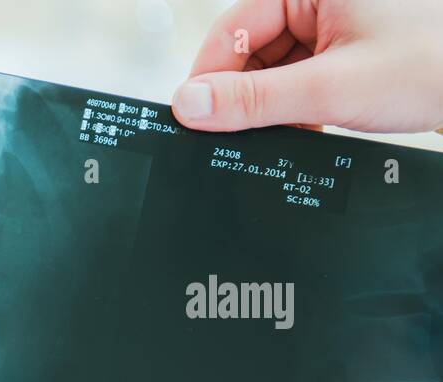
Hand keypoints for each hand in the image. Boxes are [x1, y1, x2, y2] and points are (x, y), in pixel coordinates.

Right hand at [171, 0, 442, 133]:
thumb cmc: (434, 66)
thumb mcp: (330, 89)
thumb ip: (252, 101)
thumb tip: (191, 106)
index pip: (232, 28)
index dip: (209, 77)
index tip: (193, 119)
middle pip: (250, 49)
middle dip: (246, 95)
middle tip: (240, 135)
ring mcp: (334, 19)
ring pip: (272, 68)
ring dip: (274, 105)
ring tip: (295, 126)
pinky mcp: (345, 45)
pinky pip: (298, 75)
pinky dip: (296, 105)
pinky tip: (309, 123)